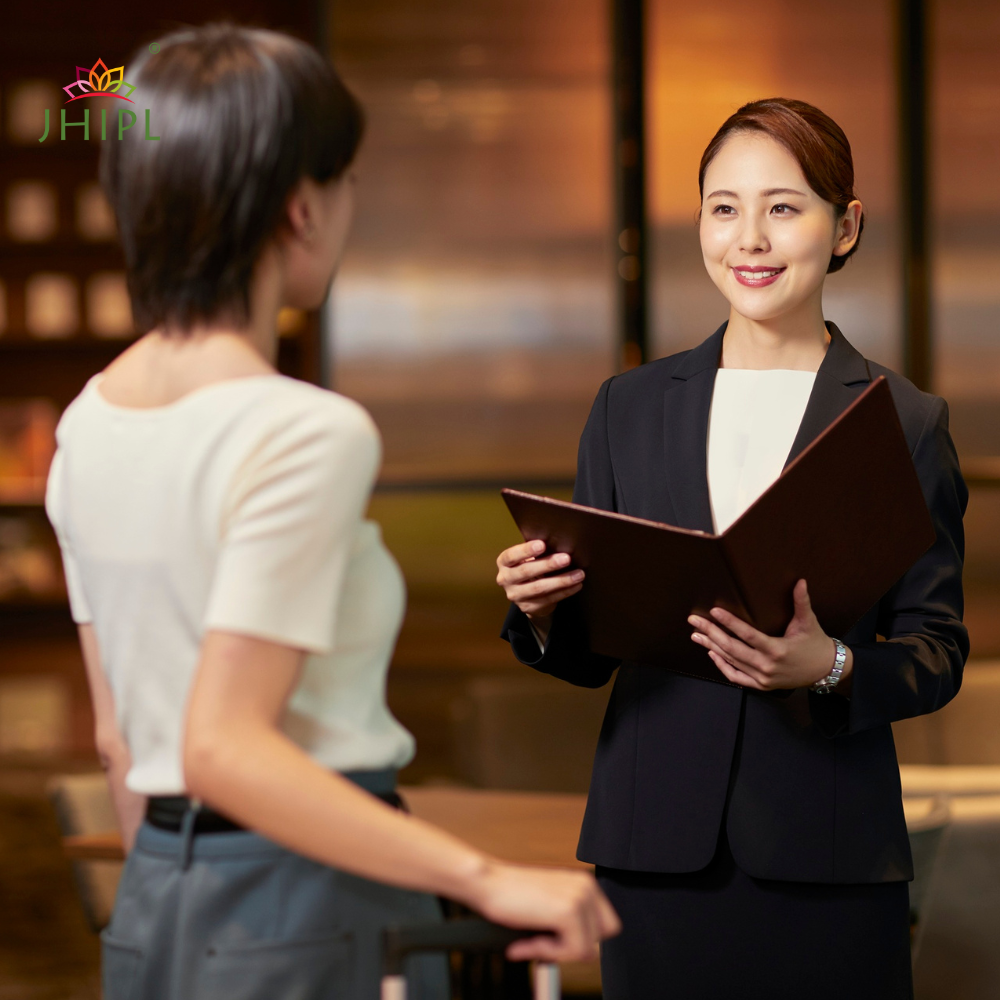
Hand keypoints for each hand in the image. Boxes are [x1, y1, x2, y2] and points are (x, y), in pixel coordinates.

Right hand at [470, 860, 619, 962]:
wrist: (487, 883)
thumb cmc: (512, 895)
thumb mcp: (550, 907)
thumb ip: (572, 925)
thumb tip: (590, 953)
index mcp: (584, 883)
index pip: (606, 927)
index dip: (580, 940)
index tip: (553, 938)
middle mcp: (586, 886)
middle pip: (599, 940)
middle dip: (571, 948)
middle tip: (541, 943)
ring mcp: (579, 897)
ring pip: (586, 950)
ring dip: (556, 952)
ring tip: (530, 941)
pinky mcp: (568, 911)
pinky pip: (572, 952)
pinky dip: (547, 953)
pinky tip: (526, 941)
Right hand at [496, 540, 584, 640]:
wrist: (526, 594)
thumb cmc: (530, 567)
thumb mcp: (528, 558)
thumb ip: (536, 552)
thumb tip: (558, 542)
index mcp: (504, 563)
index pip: (511, 556)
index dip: (526, 550)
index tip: (542, 544)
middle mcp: (505, 579)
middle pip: (526, 571)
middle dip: (548, 564)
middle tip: (566, 558)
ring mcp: (516, 595)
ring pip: (539, 588)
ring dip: (561, 580)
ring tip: (578, 574)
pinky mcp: (528, 607)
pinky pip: (549, 599)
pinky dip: (565, 591)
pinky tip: (576, 585)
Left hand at [687, 579, 852, 691]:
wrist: (826, 669)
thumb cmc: (815, 643)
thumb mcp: (808, 622)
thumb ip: (801, 602)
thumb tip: (800, 581)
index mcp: (777, 649)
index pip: (747, 635)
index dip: (729, 623)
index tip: (714, 611)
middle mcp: (767, 666)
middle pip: (732, 648)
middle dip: (710, 633)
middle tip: (694, 620)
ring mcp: (763, 678)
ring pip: (731, 661)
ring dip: (711, 647)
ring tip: (696, 635)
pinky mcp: (762, 685)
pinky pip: (736, 677)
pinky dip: (722, 666)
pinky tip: (712, 653)